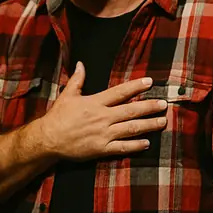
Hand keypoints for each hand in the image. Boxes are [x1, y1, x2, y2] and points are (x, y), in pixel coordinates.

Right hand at [35, 62, 167, 160]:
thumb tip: (81, 64)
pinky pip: (122, 147)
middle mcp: (103, 117)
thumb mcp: (67, 95)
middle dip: (150, 107)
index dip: (136, 86)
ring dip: (149, 125)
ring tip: (163, 121)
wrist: (48, 140)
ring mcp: (103, 134)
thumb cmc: (58, 117)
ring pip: (131, 128)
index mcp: (95, 102)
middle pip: (131, 110)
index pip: (120, 92)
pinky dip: (136, 145)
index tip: (150, 82)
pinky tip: (147, 143)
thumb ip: (77, 80)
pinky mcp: (101, 149)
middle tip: (164, 104)